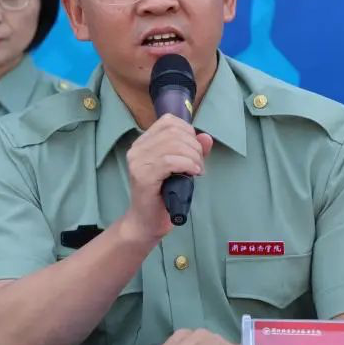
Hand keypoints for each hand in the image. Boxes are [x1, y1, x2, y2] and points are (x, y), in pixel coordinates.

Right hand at [119, 115, 212, 247]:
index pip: (168, 121)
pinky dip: (187, 165)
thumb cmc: (163, 196)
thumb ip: (193, 151)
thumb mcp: (182, 168)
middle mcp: (137, 148)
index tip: (195, 150)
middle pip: (173, 132)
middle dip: (194, 146)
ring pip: (173, 145)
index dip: (188, 131)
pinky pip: (169, 161)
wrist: (147, 223)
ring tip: (197, 171)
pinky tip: (193, 174)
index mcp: (143, 142)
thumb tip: (206, 137)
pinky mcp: (143, 176)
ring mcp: (138, 162)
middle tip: (199, 165)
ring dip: (193, 157)